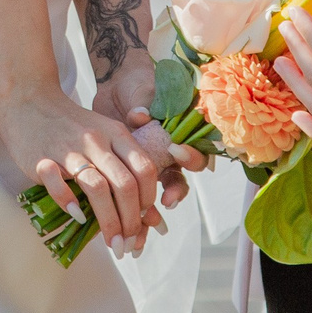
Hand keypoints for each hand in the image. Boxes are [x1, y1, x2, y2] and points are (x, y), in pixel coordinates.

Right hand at [0, 87, 172, 256]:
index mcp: (116, 133)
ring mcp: (69, 149)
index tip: (145, 219)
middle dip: (131, 220)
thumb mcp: (104, 133)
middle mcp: (96, 140)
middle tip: (129, 243)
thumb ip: (122, 162)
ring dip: (109, 222)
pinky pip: (58, 185)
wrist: (29, 101)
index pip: (145, 169)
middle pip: (125, 184)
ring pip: (98, 188)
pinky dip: (70, 204)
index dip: (149, 199)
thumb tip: (144, 209)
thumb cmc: (71, 124)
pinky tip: (78, 217)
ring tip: (113, 244)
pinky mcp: (42, 158)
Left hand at [94, 64, 200, 210]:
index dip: (191, 156)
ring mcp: (151, 166)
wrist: (115, 88)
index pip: (196, 150)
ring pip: (159, 194)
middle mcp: (170, 154)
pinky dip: (134, 213)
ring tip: (147, 223)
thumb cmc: (138, 86)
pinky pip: (137, 198)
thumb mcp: (143, 91)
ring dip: (153, 212)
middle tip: (166, 200)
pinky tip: (131, 226)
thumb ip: (144, 103)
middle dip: (175, 192)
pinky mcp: (132, 173)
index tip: (176, 152)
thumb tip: (139, 115)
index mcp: (181, 134)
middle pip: (179, 179)